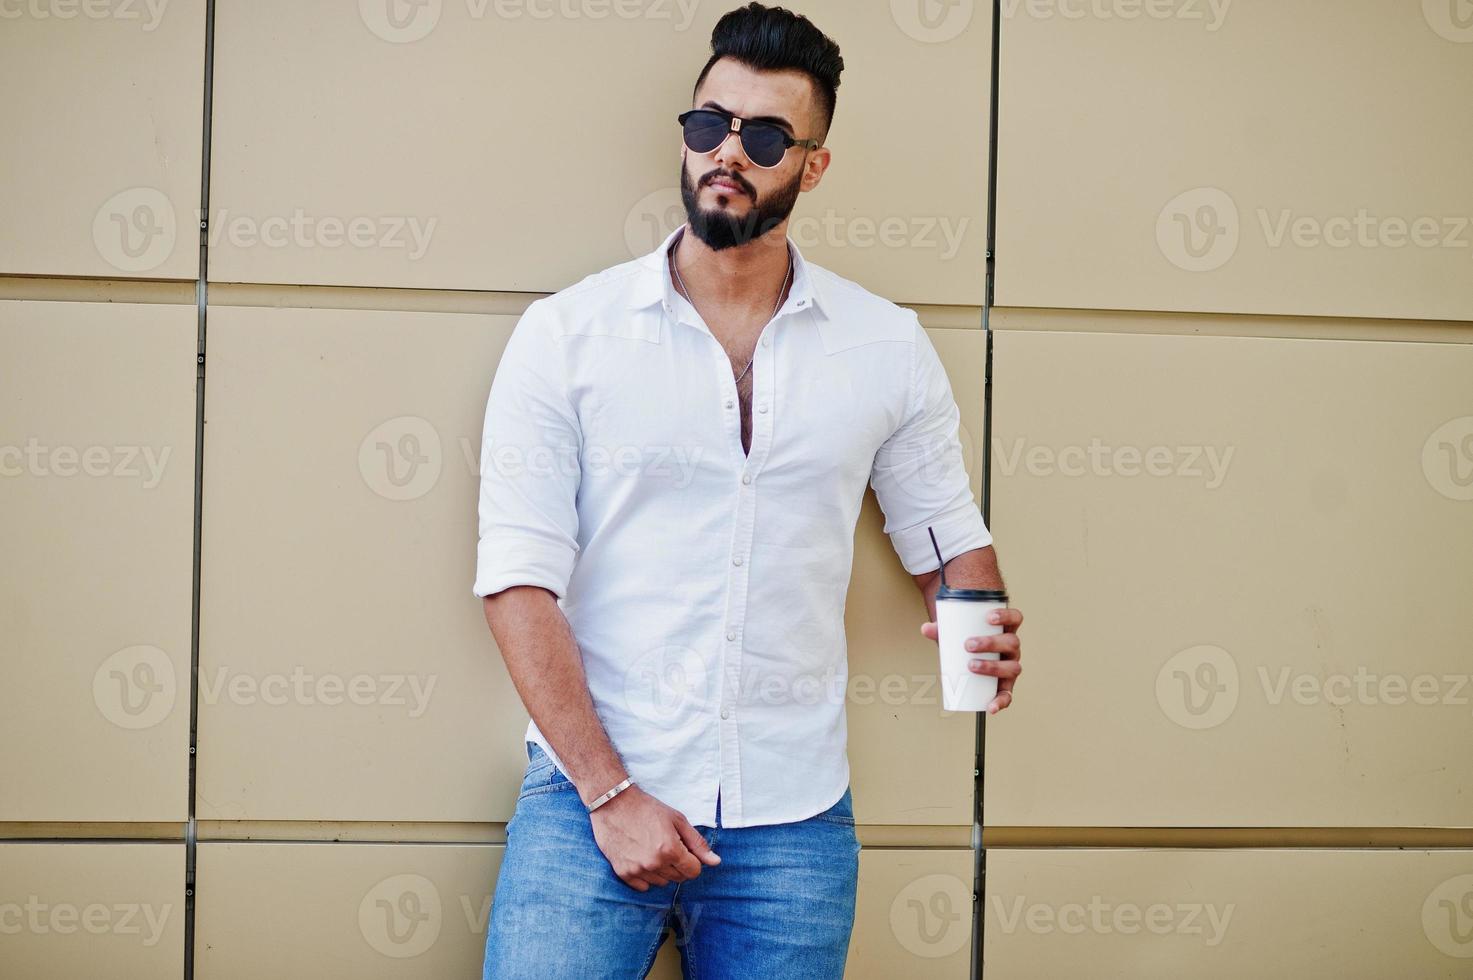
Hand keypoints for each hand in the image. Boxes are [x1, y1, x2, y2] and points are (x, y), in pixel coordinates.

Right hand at [587, 784, 720, 891]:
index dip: (692, 861)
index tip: (684, 850)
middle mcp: (654, 863)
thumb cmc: (647, 808)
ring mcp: (638, 870)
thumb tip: (716, 862)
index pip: (694, 871)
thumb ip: (697, 843)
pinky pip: (643, 886)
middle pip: (678, 878)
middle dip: (678, 865)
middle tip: (666, 846)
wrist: (614, 803)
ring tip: (652, 849)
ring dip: (662, 871)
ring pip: (661, 883)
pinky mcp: (623, 873)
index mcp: (671, 850)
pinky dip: (645, 876)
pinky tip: (641, 857)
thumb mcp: (677, 820)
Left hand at [921, 605, 1023, 714]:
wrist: (968, 655)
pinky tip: (990, 706)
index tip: (989, 617)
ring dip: (993, 667)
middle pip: (1011, 642)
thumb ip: (941, 629)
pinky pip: (1008, 694)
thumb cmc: (967, 640)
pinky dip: (1001, 701)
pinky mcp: (1005, 685)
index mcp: (1005, 629)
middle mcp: (1012, 648)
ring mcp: (1010, 665)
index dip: (1006, 616)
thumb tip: (925, 629)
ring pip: (1012, 666)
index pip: (1015, 618)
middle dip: (991, 643)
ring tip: (972, 666)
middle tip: (969, 645)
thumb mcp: (956, 632)